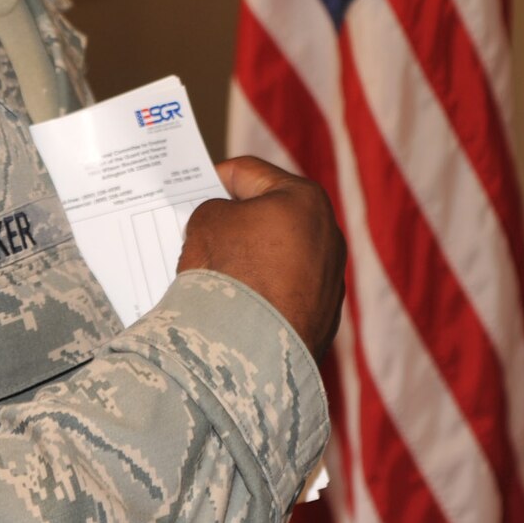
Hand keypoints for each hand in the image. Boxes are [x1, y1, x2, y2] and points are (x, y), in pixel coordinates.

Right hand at [178, 156, 345, 357]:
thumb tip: (225, 228)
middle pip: (271, 216)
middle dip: (236, 222)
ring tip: (214, 272)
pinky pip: (285, 294)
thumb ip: (214, 211)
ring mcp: (331, 279)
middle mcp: (329, 235)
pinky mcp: (324, 318)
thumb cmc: (233, 271)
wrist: (252, 349)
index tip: (192, 189)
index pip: (250, 174)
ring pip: (279, 257)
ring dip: (250, 259)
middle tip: (201, 229)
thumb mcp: (207, 221)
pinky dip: (262, 294)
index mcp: (305, 198)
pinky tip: (234, 304)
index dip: (215, 178)